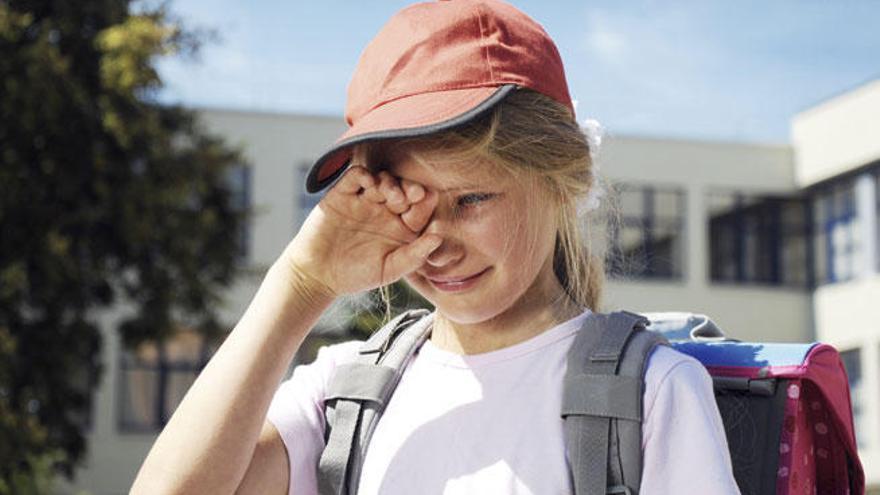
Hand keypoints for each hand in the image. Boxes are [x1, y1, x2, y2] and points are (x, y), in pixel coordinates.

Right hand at [280, 166, 439, 295]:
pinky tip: (369, 183)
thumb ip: (414, 255)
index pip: (420, 208)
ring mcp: (364, 200)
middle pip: (404, 189)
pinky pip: (355, 177)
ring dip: (389, 182)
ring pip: (382, 180)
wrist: (318, 275)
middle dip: (409, 188)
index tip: (428, 199)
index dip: (425, 202)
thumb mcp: (390, 269)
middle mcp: (386, 210)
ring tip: (390, 194)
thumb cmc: (357, 276)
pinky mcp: (342, 194)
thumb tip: (438, 238)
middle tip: (412, 195)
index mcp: (403, 226)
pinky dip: (363, 175)